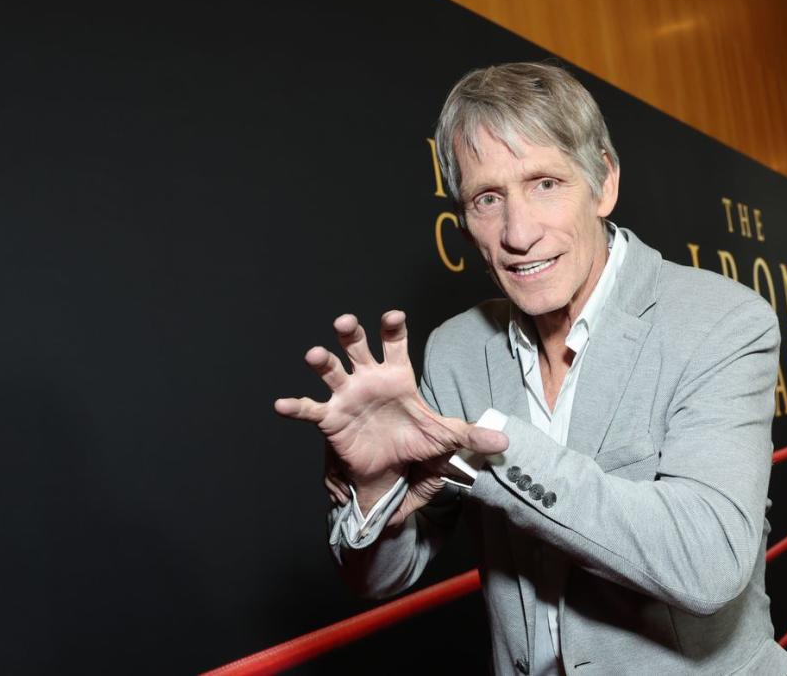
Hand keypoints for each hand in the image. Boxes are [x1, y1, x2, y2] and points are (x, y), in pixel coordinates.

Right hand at [277, 311, 507, 506]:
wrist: (391, 471)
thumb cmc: (415, 442)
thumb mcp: (445, 438)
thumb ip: (472, 435)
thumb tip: (505, 439)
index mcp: (397, 374)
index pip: (395, 343)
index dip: (392, 328)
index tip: (393, 315)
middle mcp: (368, 378)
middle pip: (357, 347)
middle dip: (352, 333)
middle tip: (346, 322)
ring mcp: (347, 396)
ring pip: (332, 370)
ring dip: (322, 361)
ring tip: (314, 354)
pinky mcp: (330, 419)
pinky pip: (310, 410)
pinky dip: (296, 407)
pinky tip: (281, 404)